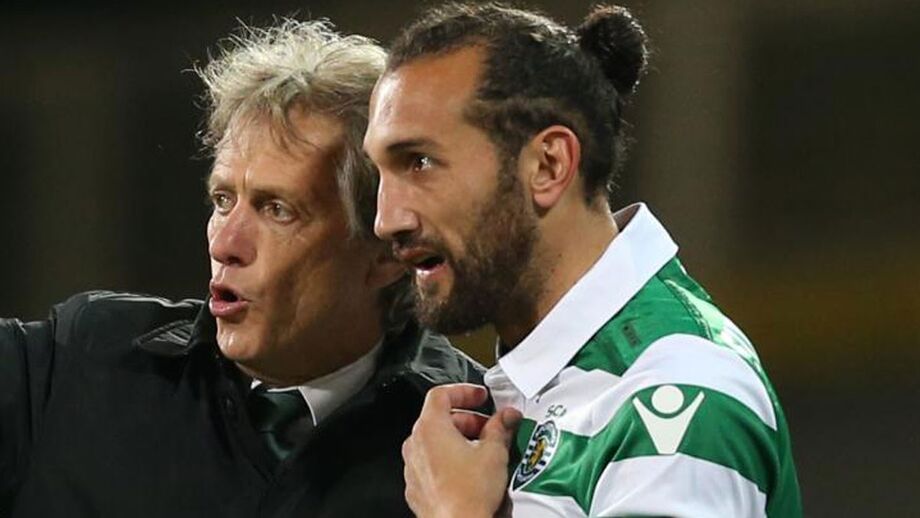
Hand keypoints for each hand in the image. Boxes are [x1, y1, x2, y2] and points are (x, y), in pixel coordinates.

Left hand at [402, 383, 522, 517]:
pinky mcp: (416, 487)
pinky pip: (431, 464)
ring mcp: (413, 467)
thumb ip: (500, 428)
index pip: (441, 394)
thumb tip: (506, 417)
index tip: (480, 396)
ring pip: (434, 442)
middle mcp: (416, 445)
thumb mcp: (494, 453)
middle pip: (438, 418)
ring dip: (458, 440)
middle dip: (467, 419)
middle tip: (489, 427)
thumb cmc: (469, 494)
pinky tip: (469, 472)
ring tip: (482, 451)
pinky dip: (448, 460)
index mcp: (430, 428)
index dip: (464, 391)